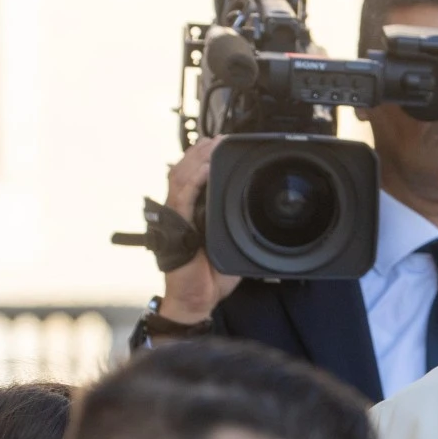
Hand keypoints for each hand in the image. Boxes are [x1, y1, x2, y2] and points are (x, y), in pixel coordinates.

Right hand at [160, 136, 240, 324]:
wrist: (195, 300)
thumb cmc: (210, 277)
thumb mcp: (231, 246)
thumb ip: (240, 228)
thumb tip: (263, 219)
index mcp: (191, 211)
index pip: (194, 176)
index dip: (205, 157)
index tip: (223, 144)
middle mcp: (180, 210)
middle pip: (185, 168)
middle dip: (203, 150)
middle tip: (222, 138)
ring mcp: (175, 217)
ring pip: (180, 176)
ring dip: (197, 157)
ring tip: (214, 144)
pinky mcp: (174, 226)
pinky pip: (181, 197)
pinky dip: (193, 179)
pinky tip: (204, 168)